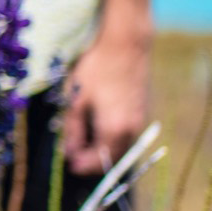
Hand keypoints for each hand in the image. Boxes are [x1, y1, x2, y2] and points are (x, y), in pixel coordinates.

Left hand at [63, 32, 151, 174]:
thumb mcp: (76, 99)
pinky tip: (97, 126)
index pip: (99, 161)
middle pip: (113, 157)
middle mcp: (133, 130)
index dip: (82, 166)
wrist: (126, 44)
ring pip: (122, 146)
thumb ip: (73, 129)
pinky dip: (113, 137)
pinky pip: (128, 133)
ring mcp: (141, 119)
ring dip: (103, 149)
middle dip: (93, 160)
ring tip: (83, 140)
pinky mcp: (143, 109)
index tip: (68, 164)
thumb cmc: (96, 68)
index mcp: (115, 130)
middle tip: (74, 154)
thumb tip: (70, 152)